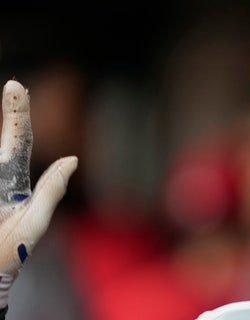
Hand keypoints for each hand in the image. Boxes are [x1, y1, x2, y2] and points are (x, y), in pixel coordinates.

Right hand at [0, 80, 76, 274]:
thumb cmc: (9, 253)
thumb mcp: (35, 223)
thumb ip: (51, 190)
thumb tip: (73, 158)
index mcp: (10, 180)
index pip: (18, 141)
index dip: (18, 113)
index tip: (15, 85)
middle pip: (4, 141)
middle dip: (10, 113)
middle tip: (13, 85)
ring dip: (2, 140)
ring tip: (9, 159)